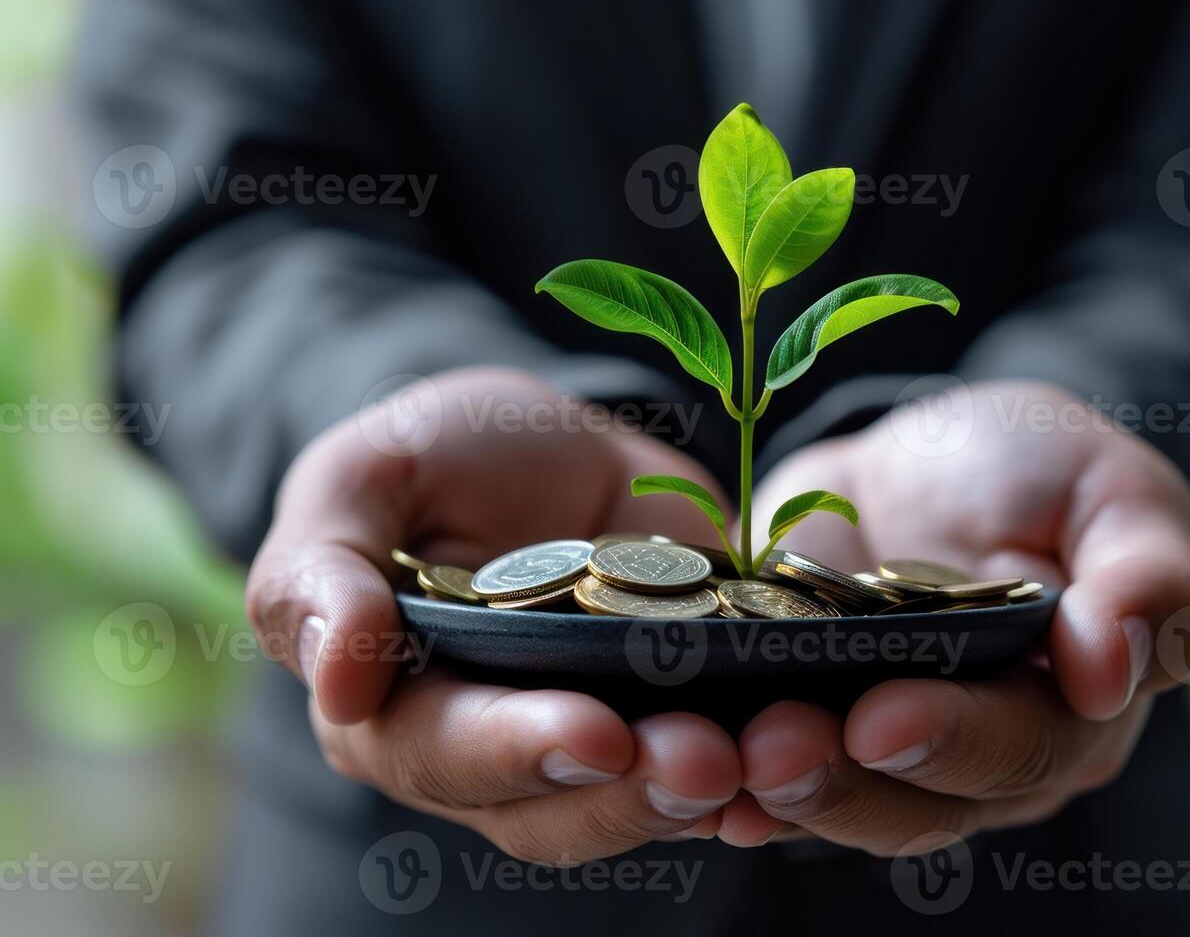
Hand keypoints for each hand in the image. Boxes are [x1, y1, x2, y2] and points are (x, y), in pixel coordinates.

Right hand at [246, 368, 740, 862]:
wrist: (550, 441)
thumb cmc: (436, 455)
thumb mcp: (364, 477)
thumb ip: (321, 568)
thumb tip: (334, 685)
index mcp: (396, 704)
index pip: (442, 751)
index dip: (515, 750)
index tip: (594, 733)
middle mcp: (493, 749)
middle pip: (550, 810)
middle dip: (630, 792)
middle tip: (707, 761)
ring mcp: (590, 736)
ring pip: (635, 806)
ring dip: (701, 793)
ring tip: (766, 757)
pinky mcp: (671, 714)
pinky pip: (713, 771)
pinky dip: (760, 777)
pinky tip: (804, 757)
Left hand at [717, 381, 1189, 853]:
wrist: (937, 460)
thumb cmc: (1046, 474)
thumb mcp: (1117, 494)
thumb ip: (1148, 577)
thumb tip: (1113, 669)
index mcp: (1070, 712)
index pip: (1021, 749)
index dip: (954, 740)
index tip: (882, 717)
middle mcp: (977, 757)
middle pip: (916, 802)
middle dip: (840, 780)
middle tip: (772, 749)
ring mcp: (884, 748)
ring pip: (834, 800)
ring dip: (772, 788)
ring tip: (713, 758)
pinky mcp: (807, 721)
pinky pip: (765, 769)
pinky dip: (721, 772)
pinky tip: (675, 765)